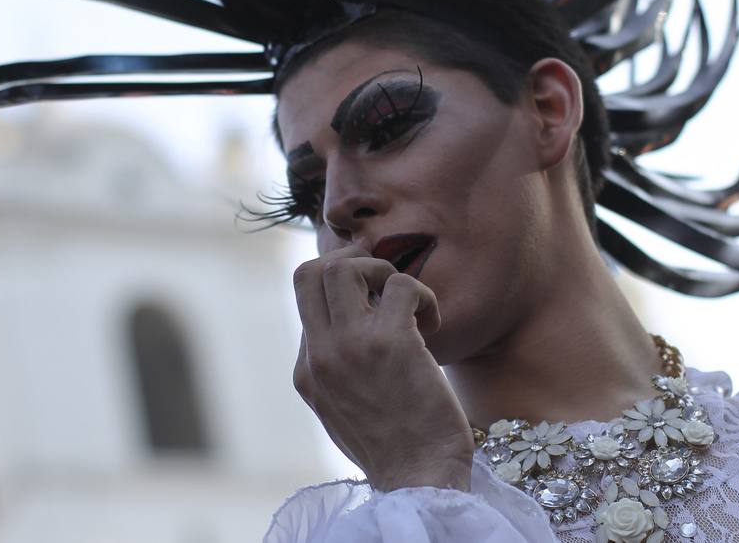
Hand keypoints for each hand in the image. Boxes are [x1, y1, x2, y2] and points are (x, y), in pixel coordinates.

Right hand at [291, 244, 473, 491]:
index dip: (341, 288)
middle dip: (349, 260)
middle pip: (309, 271)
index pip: (305, 300)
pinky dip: (424, 294)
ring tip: (405, 300)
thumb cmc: (393, 445)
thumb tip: (348, 324)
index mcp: (306, 371)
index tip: (373, 299)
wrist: (419, 477)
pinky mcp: (393, 342)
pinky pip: (402, 284)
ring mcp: (352, 346)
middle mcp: (321, 355)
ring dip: (381, 270)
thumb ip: (336, 369)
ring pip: (344, 266)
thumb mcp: (342, 409)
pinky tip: (433, 323)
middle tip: (381, 280)